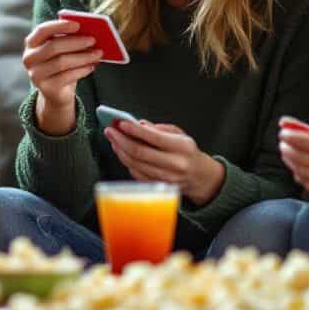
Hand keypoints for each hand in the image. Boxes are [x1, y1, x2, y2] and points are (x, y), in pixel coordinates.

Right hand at [22, 19, 101, 133]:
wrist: (56, 91)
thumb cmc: (61, 63)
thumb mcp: (62, 49)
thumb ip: (69, 38)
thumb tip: (88, 31)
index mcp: (32, 43)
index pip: (42, 30)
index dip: (60, 26)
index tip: (77, 25)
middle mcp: (29, 58)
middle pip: (53, 46)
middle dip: (75, 42)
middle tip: (93, 40)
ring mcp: (36, 74)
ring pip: (61, 62)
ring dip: (83, 57)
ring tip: (98, 53)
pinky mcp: (46, 88)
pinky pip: (67, 76)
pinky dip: (82, 70)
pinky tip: (92, 66)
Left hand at [104, 121, 224, 204]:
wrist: (198, 176)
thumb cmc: (187, 152)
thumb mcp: (179, 134)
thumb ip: (158, 128)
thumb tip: (138, 124)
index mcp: (181, 147)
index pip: (154, 138)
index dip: (134, 130)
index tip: (120, 123)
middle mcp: (174, 164)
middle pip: (139, 153)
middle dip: (121, 140)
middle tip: (110, 131)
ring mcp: (165, 178)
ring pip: (134, 164)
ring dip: (120, 150)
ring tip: (113, 139)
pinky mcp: (157, 186)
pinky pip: (135, 173)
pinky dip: (126, 161)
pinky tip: (122, 151)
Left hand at [278, 120, 308, 196]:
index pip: (308, 142)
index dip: (292, 137)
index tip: (283, 132)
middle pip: (301, 158)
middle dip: (287, 149)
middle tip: (282, 143)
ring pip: (302, 172)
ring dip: (290, 162)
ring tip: (286, 153)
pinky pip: (308, 184)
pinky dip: (298, 175)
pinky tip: (296, 167)